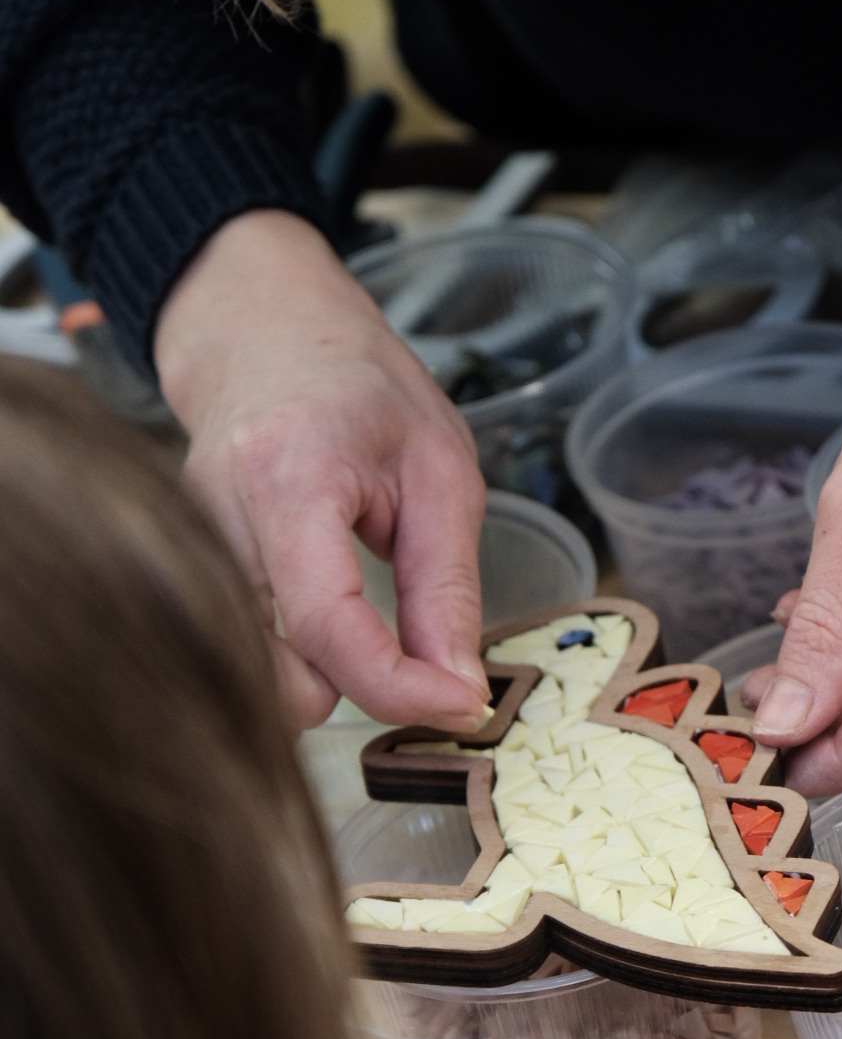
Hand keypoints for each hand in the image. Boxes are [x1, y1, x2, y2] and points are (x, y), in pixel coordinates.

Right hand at [155, 210, 489, 729]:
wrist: (265, 335)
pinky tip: (327, 632)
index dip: (398, 688)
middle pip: (276, 670)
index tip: (460, 703)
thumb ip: (447, 592)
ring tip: (369, 636)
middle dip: (356, 689)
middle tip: (415, 660)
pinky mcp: (185, 569)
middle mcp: (216, 518)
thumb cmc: (361, 391)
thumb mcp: (441, 473)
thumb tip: (458, 694)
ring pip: (251, 677)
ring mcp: (188, 547)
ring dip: (321, 682)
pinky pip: (239, 653)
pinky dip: (293, 665)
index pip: (329, 625)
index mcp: (288, 476)